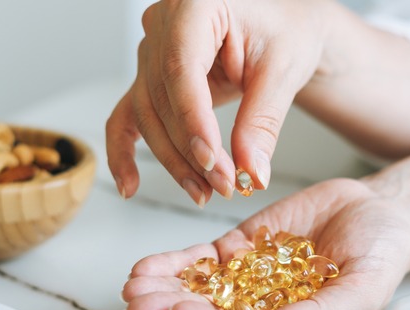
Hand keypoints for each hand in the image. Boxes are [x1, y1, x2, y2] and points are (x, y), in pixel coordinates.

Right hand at [106, 0, 331, 205]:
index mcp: (195, 3)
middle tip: (223, 185)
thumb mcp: (284, 71)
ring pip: (147, 114)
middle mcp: (163, 23)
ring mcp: (151, 50)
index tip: (212, 161)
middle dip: (190, 150)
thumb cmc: (285, 31)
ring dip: (173, 160)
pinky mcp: (150, 77)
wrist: (283, 27)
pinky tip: (129, 185)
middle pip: (161, 98)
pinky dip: (124, 151)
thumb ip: (262, 122)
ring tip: (204, 191)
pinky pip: (127, 115)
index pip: (181, 68)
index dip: (192, 121)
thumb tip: (251, 173)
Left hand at [122, 178, 409, 309]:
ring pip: (199, 292)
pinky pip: (201, 262)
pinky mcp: (239, 253)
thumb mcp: (365, 287)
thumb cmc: (382, 255)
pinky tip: (148, 266)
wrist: (378, 211)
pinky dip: (174, 264)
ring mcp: (249, 283)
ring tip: (134, 284)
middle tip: (140, 303)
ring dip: (164, 290)